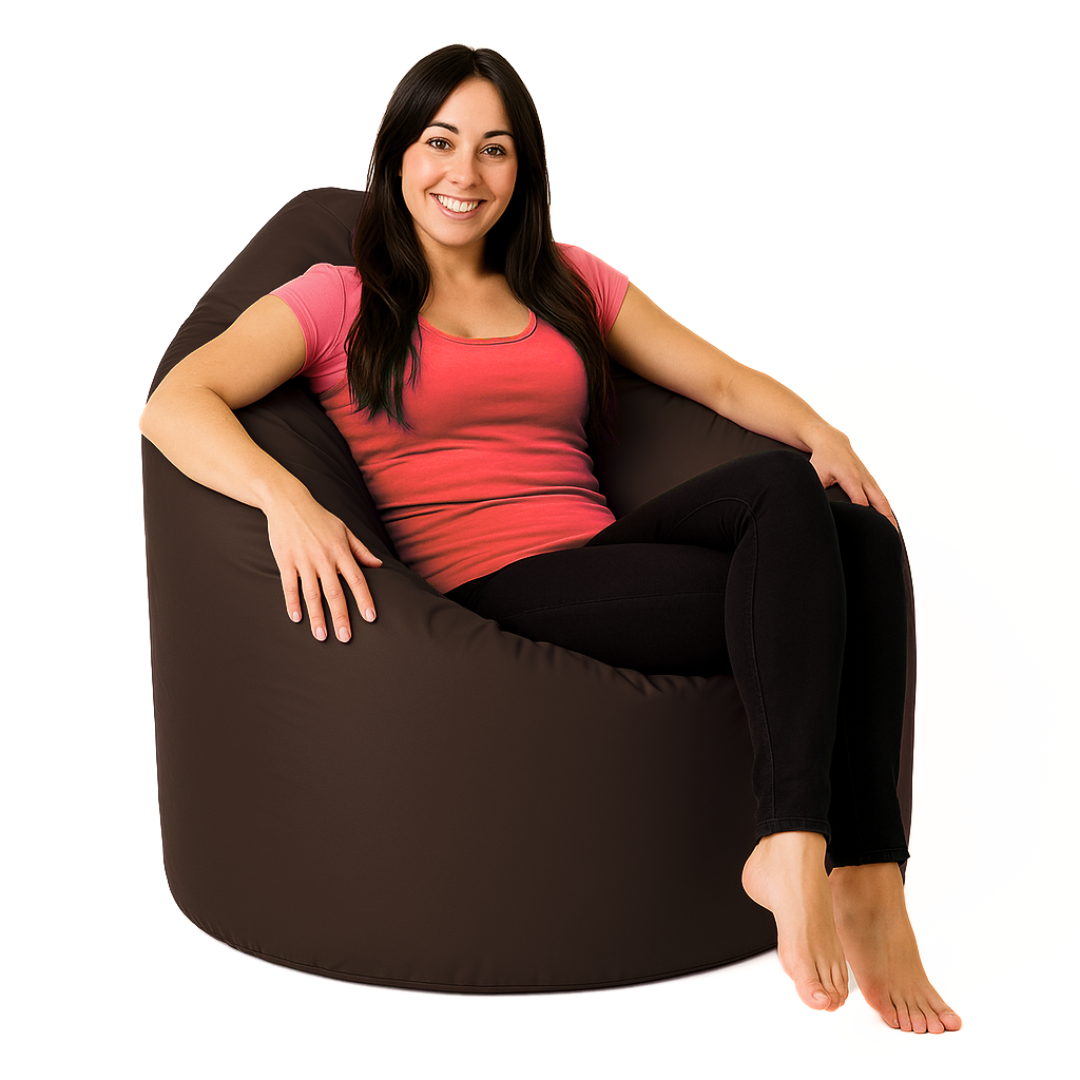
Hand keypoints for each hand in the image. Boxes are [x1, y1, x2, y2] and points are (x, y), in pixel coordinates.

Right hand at [264, 491, 382, 641]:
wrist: (288, 501)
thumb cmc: (319, 517)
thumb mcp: (344, 529)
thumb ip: (360, 550)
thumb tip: (378, 566)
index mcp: (341, 551)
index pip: (357, 579)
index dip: (364, 599)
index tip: (371, 617)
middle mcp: (324, 558)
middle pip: (335, 592)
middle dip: (341, 616)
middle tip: (345, 637)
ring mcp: (303, 560)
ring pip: (312, 594)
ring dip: (317, 616)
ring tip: (321, 636)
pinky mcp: (285, 561)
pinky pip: (289, 586)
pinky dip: (292, 603)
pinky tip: (297, 619)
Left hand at [807, 427, 898, 530]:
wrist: (832, 442)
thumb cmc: (822, 459)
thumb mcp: (815, 473)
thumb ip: (816, 489)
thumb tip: (811, 507)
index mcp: (849, 477)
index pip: (859, 498)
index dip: (863, 511)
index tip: (868, 527)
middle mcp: (863, 478)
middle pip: (878, 501)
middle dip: (885, 518)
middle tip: (890, 536)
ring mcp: (869, 479)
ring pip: (883, 500)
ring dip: (890, 517)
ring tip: (893, 534)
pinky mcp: (870, 481)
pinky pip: (881, 497)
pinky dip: (886, 510)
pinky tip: (890, 522)